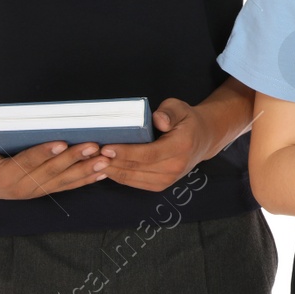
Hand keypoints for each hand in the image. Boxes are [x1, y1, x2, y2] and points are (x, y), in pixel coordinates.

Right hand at [0, 127, 108, 199]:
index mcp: (3, 176)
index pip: (27, 163)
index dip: (45, 153)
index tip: (62, 143)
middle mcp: (21, 188)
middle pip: (51, 172)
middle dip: (73, 158)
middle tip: (93, 145)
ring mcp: (33, 192)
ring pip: (63, 181)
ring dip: (85, 171)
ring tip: (104, 160)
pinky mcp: (41, 191)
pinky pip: (66, 186)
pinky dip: (84, 180)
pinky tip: (101, 172)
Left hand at [98, 98, 217, 191]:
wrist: (203, 140)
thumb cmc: (187, 121)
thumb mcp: (180, 107)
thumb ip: (168, 112)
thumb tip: (157, 120)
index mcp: (181, 146)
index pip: (148, 153)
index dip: (125, 152)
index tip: (106, 148)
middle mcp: (175, 167)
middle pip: (137, 168)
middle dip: (112, 162)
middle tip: (91, 155)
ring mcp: (168, 179)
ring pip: (133, 178)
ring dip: (112, 171)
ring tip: (93, 162)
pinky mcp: (161, 185)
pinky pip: (135, 183)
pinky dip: (119, 176)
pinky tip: (106, 168)